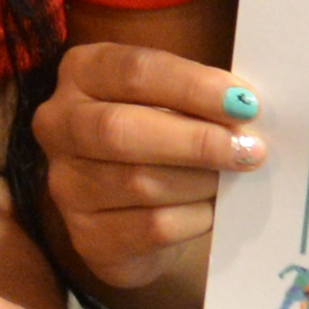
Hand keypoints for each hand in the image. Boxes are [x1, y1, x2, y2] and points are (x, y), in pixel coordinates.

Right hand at [32, 41, 260, 303]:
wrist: (132, 207)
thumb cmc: (161, 134)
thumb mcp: (170, 99)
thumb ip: (199, 97)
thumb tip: (245, 108)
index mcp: (82, 72)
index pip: (134, 71)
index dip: (191, 86)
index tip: (243, 102)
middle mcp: (58, 124)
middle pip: (121, 130)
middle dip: (195, 140)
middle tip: (249, 148)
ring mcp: (65, 184)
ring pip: (139, 183)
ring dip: (200, 182)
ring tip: (234, 178)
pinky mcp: (86, 236)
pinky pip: (150, 228)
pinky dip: (193, 218)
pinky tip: (211, 210)